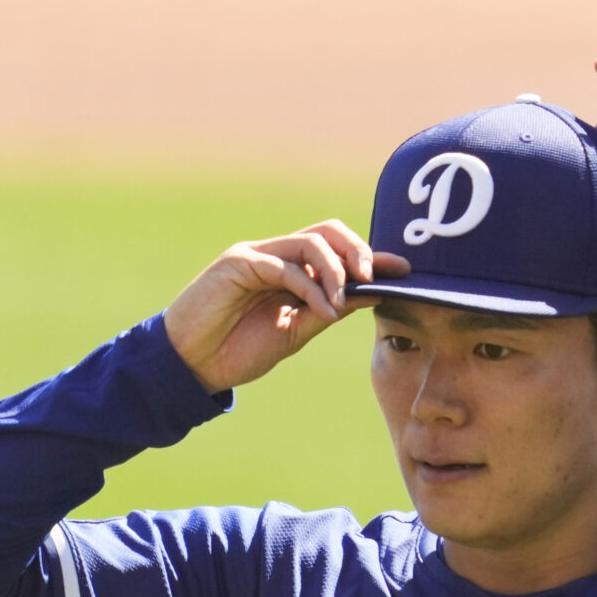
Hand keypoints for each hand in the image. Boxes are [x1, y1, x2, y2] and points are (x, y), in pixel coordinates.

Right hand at [163, 221, 408, 393]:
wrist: (192, 365)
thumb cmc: (238, 349)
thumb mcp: (296, 331)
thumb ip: (329, 309)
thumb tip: (372, 293)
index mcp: (291, 270)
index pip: (337, 249)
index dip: (372, 256)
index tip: (404, 271)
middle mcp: (276, 255)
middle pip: (328, 231)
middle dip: (358, 251)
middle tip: (373, 277)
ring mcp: (256, 255)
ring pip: (310, 242)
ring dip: (336, 270)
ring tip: (342, 301)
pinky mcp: (238, 262)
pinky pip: (284, 266)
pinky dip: (310, 286)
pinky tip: (323, 310)